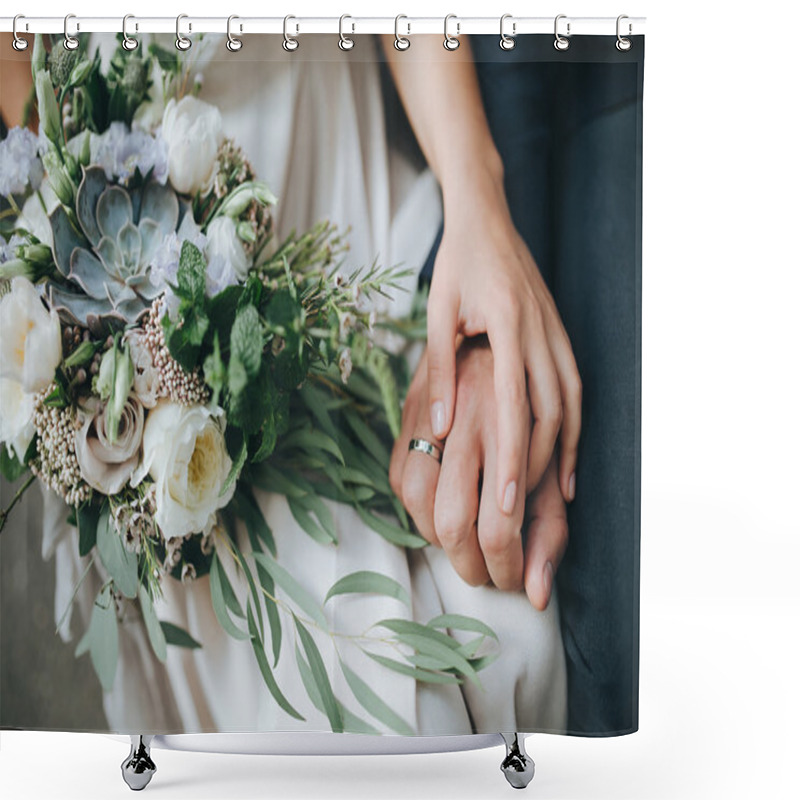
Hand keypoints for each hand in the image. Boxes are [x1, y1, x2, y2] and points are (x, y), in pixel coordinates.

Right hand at [390, 339, 567, 608]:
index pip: (500, 525)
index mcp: (517, 436)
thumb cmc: (532, 419)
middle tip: (484, 573)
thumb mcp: (552, 473)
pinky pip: (399, 477)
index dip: (504, 567)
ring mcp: (435, 415)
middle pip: (451, 521)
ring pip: (417, 500)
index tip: (511, 581)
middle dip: (467, 563)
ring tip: (460, 544)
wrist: (498, 346)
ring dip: (435, 538)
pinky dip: (414, 507)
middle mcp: (471, 424)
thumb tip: (537, 596)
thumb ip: (549, 533)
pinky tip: (438, 511)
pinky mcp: (409, 413)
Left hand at [427, 169, 581, 517]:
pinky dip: (573, 425)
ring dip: (564, 452)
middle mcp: (540, 332)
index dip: (512, 458)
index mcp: (507, 325)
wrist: (487, 219)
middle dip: (538, 468)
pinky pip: (573, 388)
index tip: (507, 504)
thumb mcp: (437, 313)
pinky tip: (567, 454)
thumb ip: (439, 371)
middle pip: (548, 413)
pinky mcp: (560, 334)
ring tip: (556, 499)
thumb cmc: (456, 265)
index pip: (512, 405)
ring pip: (569, 404)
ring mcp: (556, 332)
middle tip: (524, 517)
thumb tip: (438, 429)